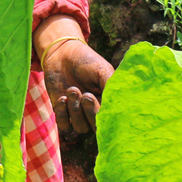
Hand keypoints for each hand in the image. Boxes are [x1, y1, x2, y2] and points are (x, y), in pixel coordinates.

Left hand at [35, 16, 113, 134]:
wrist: (63, 53)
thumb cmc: (86, 61)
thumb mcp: (103, 71)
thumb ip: (111, 88)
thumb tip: (119, 106)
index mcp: (107, 103)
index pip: (110, 120)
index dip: (106, 117)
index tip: (101, 102)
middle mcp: (94, 111)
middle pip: (95, 127)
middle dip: (90, 113)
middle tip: (86, 95)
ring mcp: (78, 113)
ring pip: (80, 127)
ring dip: (75, 110)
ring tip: (72, 89)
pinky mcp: (62, 111)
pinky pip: (64, 125)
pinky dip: (63, 114)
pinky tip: (62, 98)